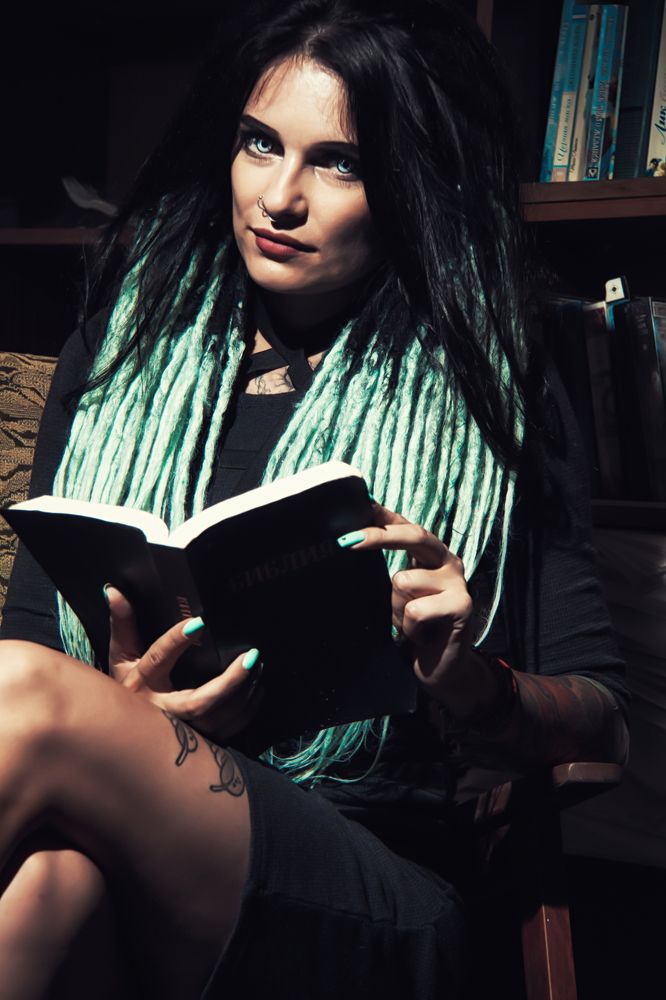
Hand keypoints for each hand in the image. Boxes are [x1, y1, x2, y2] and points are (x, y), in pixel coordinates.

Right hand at [104, 586, 261, 742]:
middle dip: (228, 682)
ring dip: (241, 693)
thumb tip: (113, 591)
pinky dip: (246, 711)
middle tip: (250, 657)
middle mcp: (161, 711)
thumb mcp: (121, 657)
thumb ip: (123, 623)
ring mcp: (181, 731)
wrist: (124, 733)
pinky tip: (257, 690)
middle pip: (198, 703)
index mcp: (141, 685)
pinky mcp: (197, 742)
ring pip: (217, 718)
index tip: (199, 623)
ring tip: (255, 666)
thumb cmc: (126, 689)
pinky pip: (228, 730)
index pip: (158, 660)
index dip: (176, 641)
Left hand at [343, 504, 475, 701]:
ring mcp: (457, 581)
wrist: (440, 668)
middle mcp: (447, 560)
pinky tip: (421, 635)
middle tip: (347, 542)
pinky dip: (409, 627)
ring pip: (404, 581)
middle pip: (414, 535)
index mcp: (429, 555)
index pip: (405, 525)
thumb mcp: (395, 596)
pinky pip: (416, 609)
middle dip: (378, 536)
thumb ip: (384, 571)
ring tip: (409, 624)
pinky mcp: (463, 604)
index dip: (383, 514)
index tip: (360, 503)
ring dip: (396, 609)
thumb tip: (351, 546)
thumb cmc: (414, 628)